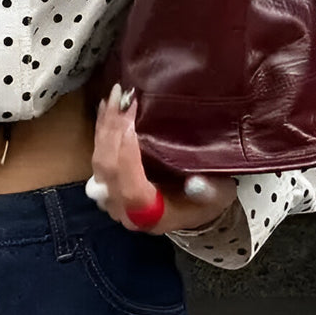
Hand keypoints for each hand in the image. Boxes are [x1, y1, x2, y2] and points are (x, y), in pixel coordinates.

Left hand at [88, 84, 236, 232]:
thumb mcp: (218, 196)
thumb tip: (196, 183)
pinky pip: (97, 155)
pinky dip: (101, 131)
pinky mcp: (106, 183)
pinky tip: (106, 108)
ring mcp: (110, 197)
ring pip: (98, 161)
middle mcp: (124, 210)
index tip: (132, 124)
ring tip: (113, 98)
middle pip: (109, 170)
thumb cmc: (205, 202)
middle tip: (122, 98)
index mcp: (150, 216)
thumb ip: (209, 192)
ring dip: (105, 127)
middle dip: (113, 131)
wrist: (191, 209)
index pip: (131, 190)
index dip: (128, 158)